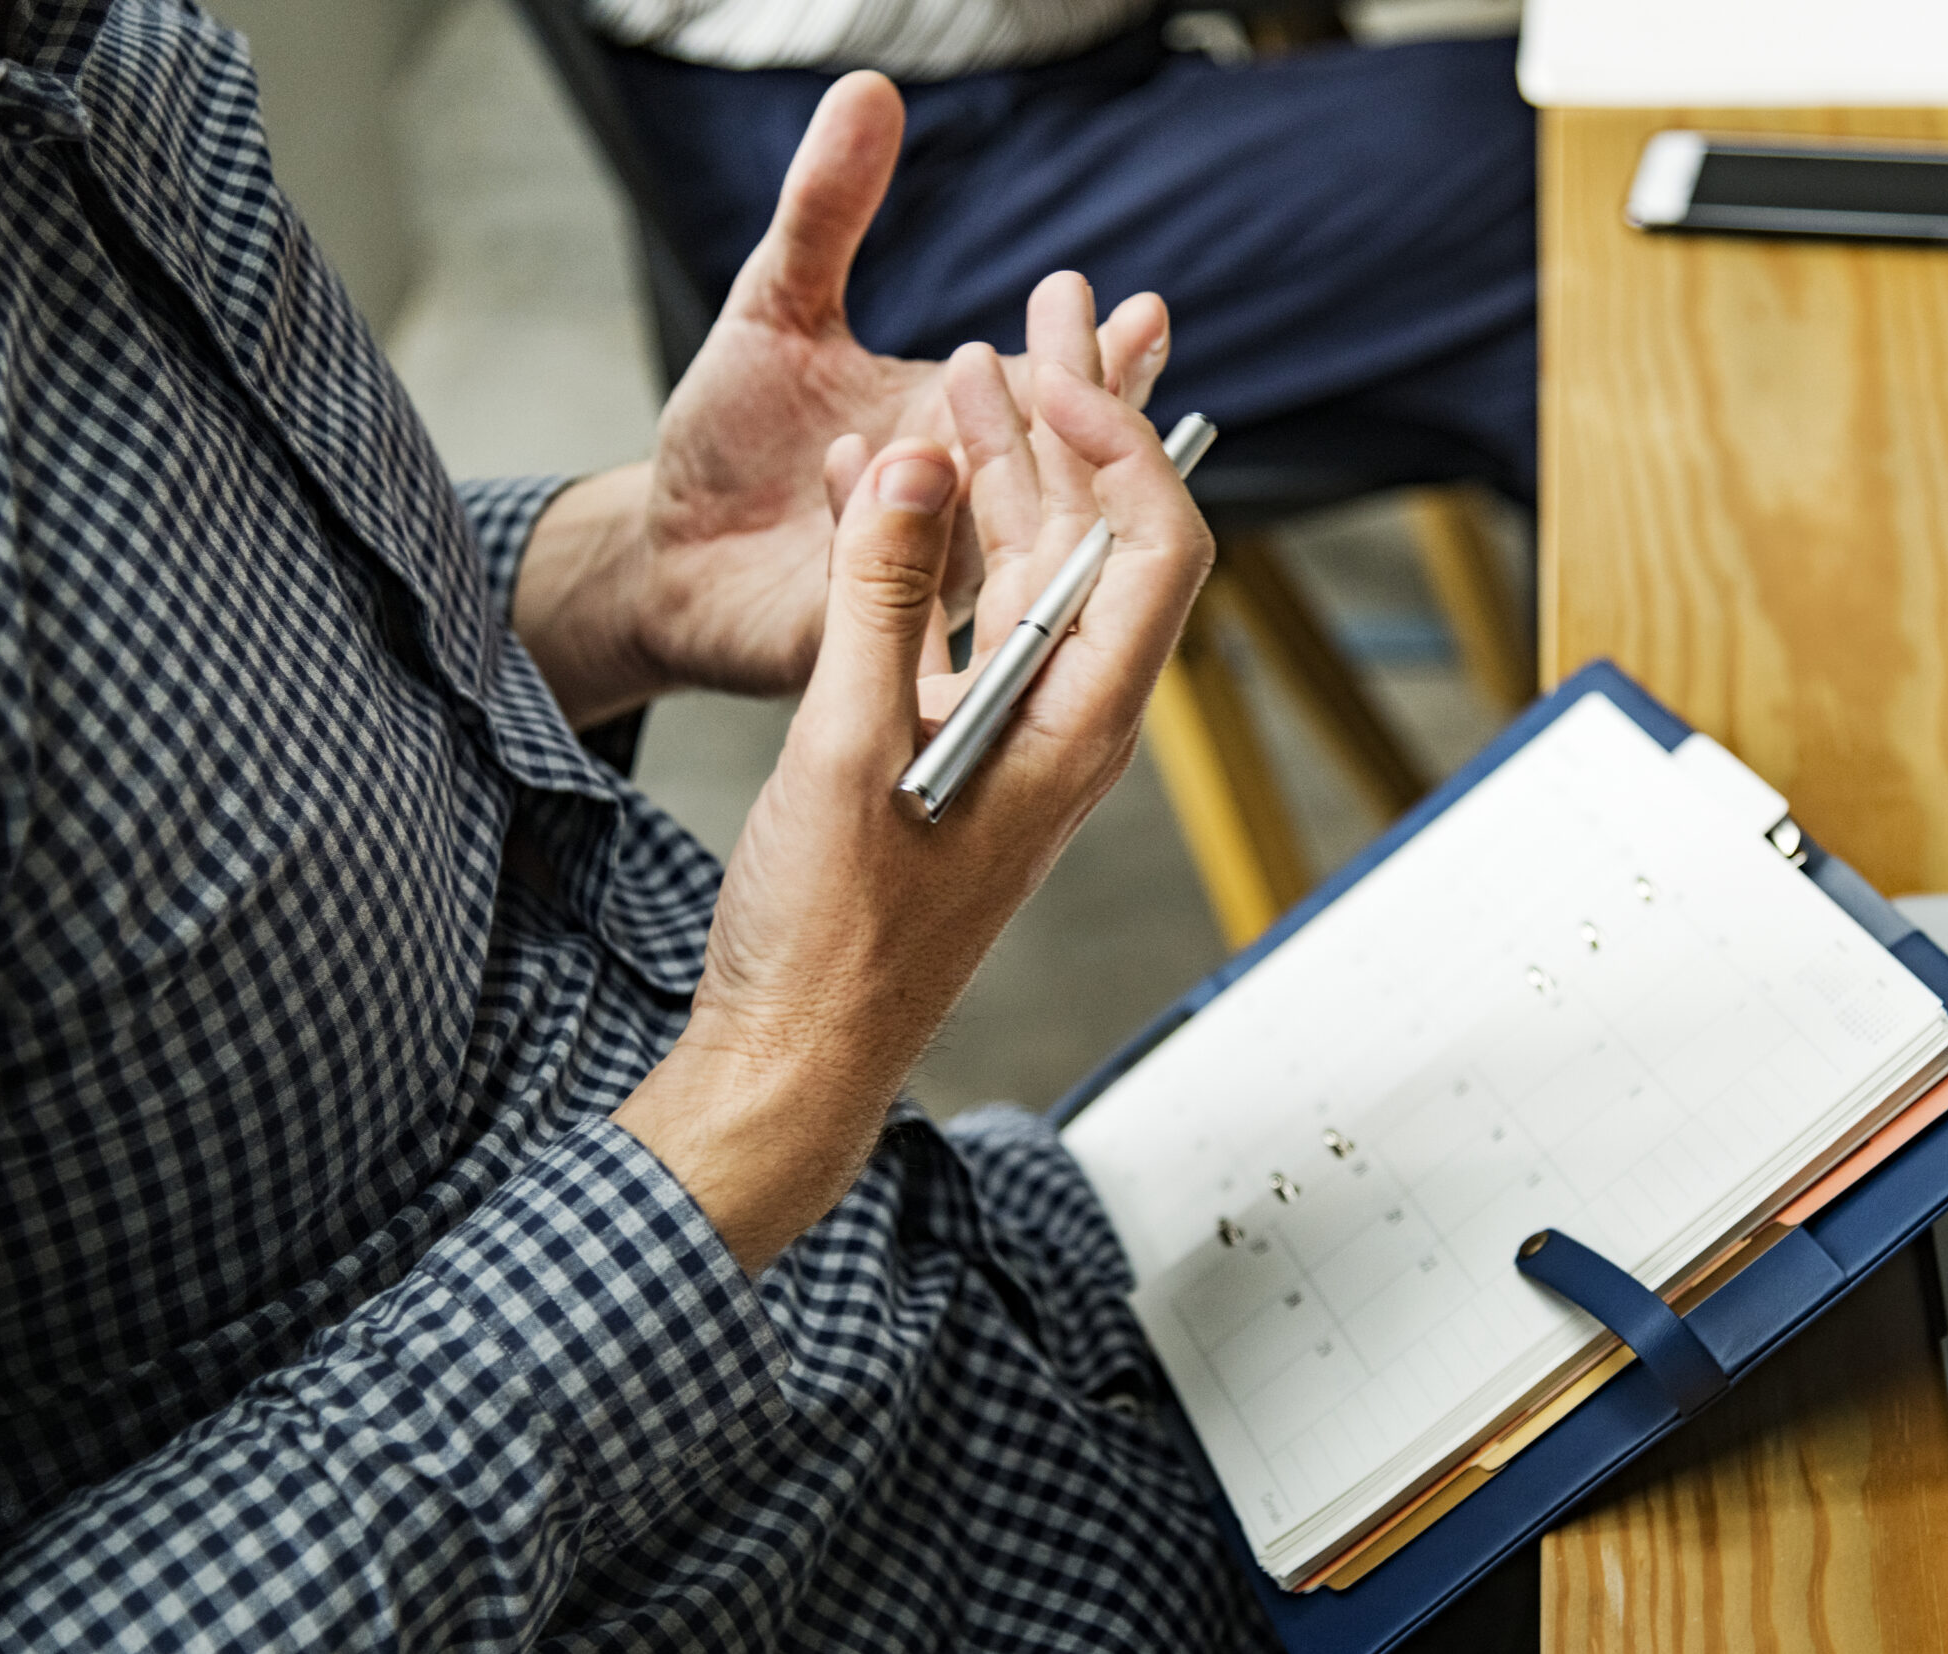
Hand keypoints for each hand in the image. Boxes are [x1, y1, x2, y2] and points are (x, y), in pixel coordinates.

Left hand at [508, 72, 1172, 728]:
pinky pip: (885, 590)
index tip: (1144, 312)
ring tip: (945, 415)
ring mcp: (921, 582)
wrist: (664, 554)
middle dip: (1071, 415)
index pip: (1057, 399)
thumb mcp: (774, 307)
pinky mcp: (862, 637)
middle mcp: (961, 512)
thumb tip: (871, 90)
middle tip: (1079, 356)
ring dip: (967, 476)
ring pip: (979, 540)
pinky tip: (858, 466)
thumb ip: (827, 211)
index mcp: (961, 432)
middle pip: (1047, 476)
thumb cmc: (736, 443)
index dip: (1109, 366)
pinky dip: (875, 528)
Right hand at [612, 359, 1211, 1271]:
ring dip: (991, 468)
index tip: (1049, 371)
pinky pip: (952, 618)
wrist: (792, 1051)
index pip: (1154, 551)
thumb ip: (878, 595)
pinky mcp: (948, 743)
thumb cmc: (833, 934)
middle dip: (1065, 419)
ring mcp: (1007, 730)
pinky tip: (874, 479)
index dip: (1120, 445)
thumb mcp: (846, 743)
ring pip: (1020, 569)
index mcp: (1077, 724)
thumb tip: (912, 458)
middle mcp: (1062, 719)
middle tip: (1042, 308)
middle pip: (1094, 539)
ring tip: (958, 362)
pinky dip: (920, 544)